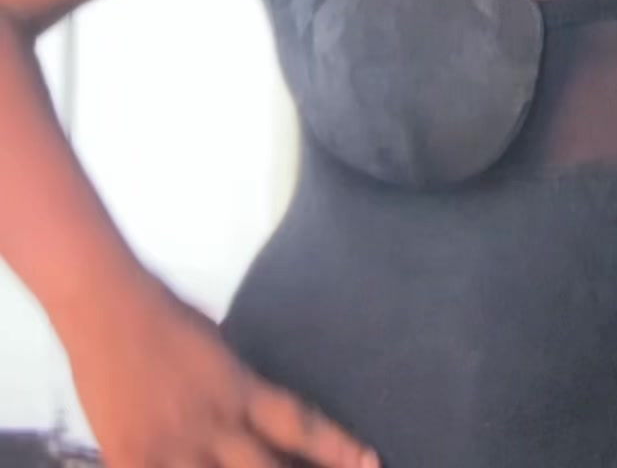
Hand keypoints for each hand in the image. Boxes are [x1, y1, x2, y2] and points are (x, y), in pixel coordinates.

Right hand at [64, 273, 380, 467]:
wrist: (105, 304)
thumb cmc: (165, 313)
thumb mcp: (218, 348)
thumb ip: (239, 386)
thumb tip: (259, 413)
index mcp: (239, 388)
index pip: (301, 425)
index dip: (338, 448)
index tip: (371, 463)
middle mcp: (213, 423)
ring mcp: (171, 447)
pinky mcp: (131, 460)